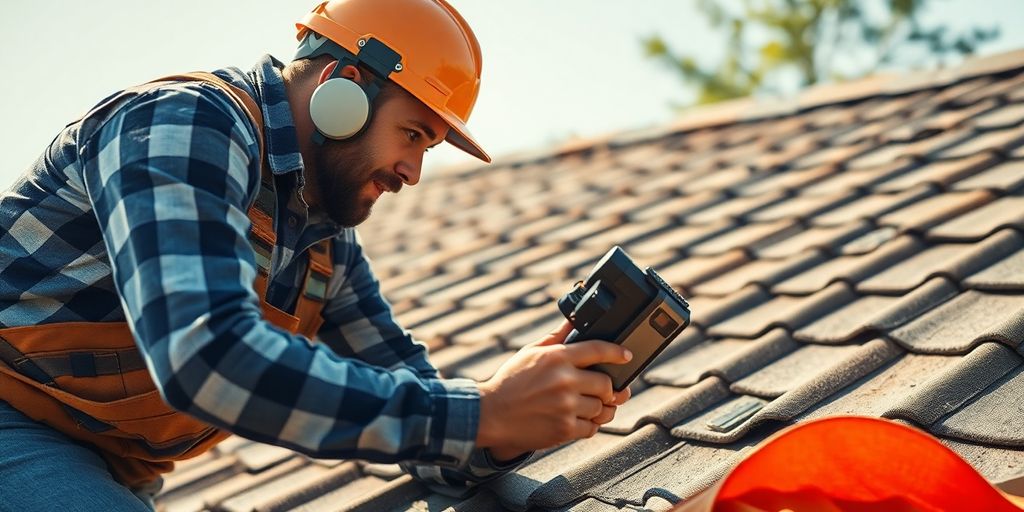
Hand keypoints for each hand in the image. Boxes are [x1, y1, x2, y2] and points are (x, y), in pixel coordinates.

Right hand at [476, 320, 632, 458]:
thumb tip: (573, 322)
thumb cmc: (510, 381)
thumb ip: (556, 338)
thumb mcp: (530, 352)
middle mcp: (565, 381)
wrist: (490, 414)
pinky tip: (578, 419)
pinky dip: (589, 425)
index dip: (617, 352)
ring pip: (601, 408)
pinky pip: (591, 428)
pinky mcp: (564, 429)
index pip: (598, 350)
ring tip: (591, 406)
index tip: (627, 356)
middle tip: (604, 390)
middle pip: (606, 384)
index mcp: (558, 358)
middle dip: (608, 388)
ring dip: (599, 408)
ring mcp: (566, 406)